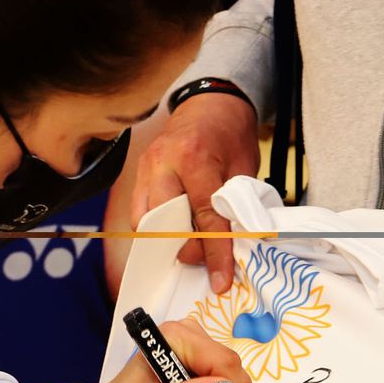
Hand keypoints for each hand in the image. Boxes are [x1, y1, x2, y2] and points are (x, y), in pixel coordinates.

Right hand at [103, 93, 258, 297]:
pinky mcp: (138, 173)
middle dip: (187, 248)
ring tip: (193, 247)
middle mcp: (163, 164)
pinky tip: (176, 234)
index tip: (221, 280)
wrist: (211, 102)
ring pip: (146, 221)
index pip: (205, 217)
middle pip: (166, 224)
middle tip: (208, 260)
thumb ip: (236, 205)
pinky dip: (157, 229)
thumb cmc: (231, 134)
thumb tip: (236, 247)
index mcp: (195, 159)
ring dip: (169, 240)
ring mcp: (145, 168)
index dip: (215, 253)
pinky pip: (141, 212)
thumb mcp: (244, 168)